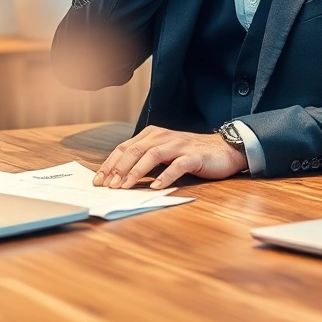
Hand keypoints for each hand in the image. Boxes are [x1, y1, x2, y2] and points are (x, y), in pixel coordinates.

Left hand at [92, 126, 247, 189]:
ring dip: (136, 172)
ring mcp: (178, 145)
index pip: (125, 148)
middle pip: (134, 150)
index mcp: (152, 135)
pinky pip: (177, 166)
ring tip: (125, 187)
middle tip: (107, 186)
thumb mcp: (163, 154)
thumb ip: (144, 161)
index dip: (110, 164)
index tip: (98, 180)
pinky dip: (164, 176)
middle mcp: (162, 137)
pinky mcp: (193, 156)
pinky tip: (155, 187)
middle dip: (118, 168)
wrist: (223, 149)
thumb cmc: (189, 154)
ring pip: (152, 155)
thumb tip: (120, 178)